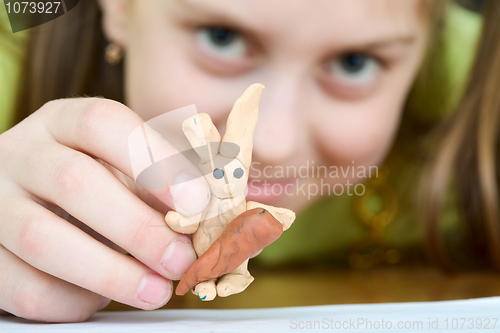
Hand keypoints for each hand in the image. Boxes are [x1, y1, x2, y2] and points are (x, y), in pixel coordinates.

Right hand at [0, 98, 209, 321]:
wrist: (27, 204)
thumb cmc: (95, 184)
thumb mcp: (126, 168)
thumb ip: (170, 181)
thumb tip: (226, 207)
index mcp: (63, 122)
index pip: (103, 123)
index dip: (154, 162)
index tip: (196, 204)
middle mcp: (21, 155)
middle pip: (74, 182)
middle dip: (138, 229)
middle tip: (182, 260)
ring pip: (43, 239)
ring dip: (111, 273)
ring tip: (158, 290)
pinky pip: (24, 287)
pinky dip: (73, 301)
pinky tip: (102, 299)